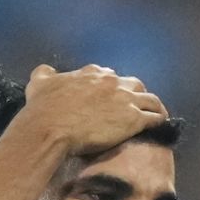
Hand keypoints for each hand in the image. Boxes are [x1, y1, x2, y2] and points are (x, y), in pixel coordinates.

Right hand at [22, 64, 168, 155]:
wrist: (51, 128)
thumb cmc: (43, 109)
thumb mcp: (38, 84)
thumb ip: (44, 74)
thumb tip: (46, 71)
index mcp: (92, 73)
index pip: (108, 75)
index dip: (111, 87)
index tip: (110, 97)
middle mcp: (112, 82)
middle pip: (133, 84)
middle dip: (135, 93)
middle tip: (133, 106)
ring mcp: (125, 99)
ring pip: (150, 99)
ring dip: (153, 106)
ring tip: (156, 114)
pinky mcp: (133, 119)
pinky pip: (155, 117)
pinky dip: (159, 120)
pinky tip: (160, 125)